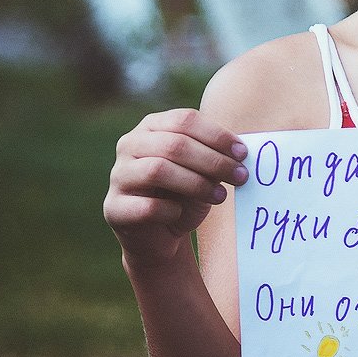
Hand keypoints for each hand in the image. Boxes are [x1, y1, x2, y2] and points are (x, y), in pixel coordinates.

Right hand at [104, 109, 248, 264]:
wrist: (160, 236)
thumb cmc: (184, 196)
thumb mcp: (203, 172)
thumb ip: (215, 157)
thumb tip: (241, 153)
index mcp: (152, 127)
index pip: (184, 120)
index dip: (216, 135)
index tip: (243, 154)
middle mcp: (130, 145)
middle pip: (174, 144)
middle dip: (212, 161)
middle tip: (240, 176)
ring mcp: (118, 176)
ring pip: (157, 170)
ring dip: (196, 184)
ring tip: (220, 197)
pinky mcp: (114, 208)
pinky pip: (146, 206)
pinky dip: (170, 211)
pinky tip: (180, 214)